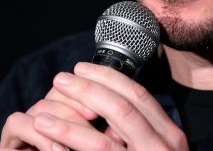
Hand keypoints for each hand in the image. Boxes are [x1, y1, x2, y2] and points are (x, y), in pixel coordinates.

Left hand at [0, 62, 187, 149]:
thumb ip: (136, 127)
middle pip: (122, 108)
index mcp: (169, 135)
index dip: (108, 78)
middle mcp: (162, 149)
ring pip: (103, 139)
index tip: (82, 69)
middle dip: (87, 89)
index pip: (138, 95)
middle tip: (60, 80)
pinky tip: (48, 135)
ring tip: (42, 114)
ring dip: (68, 122)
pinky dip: (69, 141)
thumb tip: (100, 99)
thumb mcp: (153, 146)